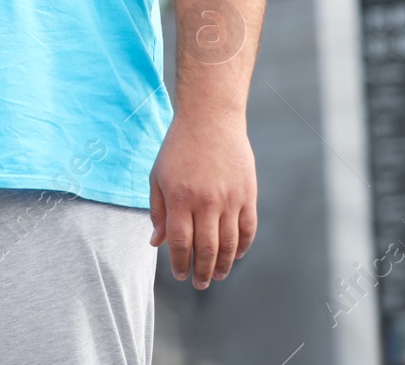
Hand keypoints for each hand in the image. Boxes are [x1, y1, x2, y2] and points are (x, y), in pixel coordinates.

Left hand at [148, 112, 257, 288]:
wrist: (210, 120)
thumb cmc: (177, 148)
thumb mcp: (157, 176)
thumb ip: (158, 211)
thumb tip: (156, 243)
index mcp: (180, 197)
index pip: (180, 241)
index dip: (179, 262)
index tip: (179, 274)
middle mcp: (206, 201)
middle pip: (206, 248)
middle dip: (202, 271)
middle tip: (200, 284)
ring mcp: (230, 199)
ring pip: (229, 243)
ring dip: (224, 264)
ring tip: (217, 275)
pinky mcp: (248, 195)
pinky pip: (248, 228)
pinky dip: (243, 246)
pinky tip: (236, 255)